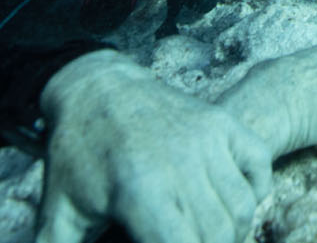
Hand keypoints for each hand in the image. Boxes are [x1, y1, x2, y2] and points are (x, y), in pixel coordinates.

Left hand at [37, 51, 275, 242]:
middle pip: (216, 234)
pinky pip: (258, 164)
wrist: (95, 88)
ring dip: (230, 232)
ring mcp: (206, 139)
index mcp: (139, 191)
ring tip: (208, 238)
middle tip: (183, 242)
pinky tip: (234, 207)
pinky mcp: (220, 122)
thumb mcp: (58, 212)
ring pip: (240, 207)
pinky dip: (255, 192)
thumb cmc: (76, 154)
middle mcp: (180, 163)